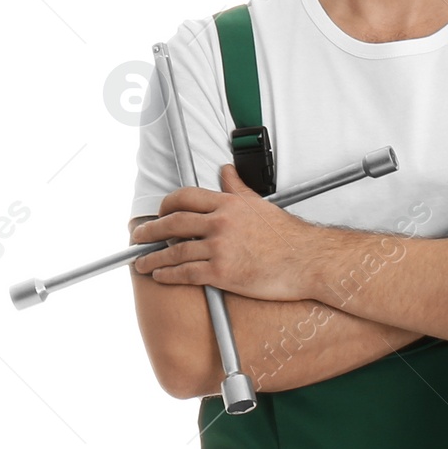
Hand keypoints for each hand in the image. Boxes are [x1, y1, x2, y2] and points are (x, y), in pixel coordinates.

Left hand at [131, 163, 333, 300]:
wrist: (308, 260)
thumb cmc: (290, 236)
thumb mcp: (261, 204)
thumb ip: (238, 189)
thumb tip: (226, 172)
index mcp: (229, 205)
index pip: (185, 198)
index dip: (165, 205)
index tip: (159, 212)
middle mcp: (220, 223)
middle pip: (172, 222)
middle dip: (149, 231)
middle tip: (138, 236)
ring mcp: (220, 248)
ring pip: (174, 251)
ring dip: (152, 258)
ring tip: (143, 263)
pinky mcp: (222, 273)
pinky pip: (185, 273)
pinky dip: (168, 275)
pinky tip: (161, 276)